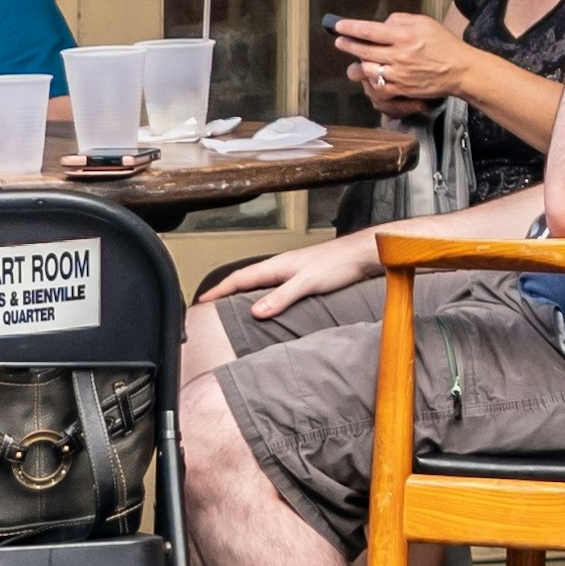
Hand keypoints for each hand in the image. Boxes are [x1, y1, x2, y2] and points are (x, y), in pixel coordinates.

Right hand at [203, 243, 332, 324]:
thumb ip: (281, 296)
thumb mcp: (307, 282)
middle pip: (246, 279)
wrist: (362, 254)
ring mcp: (292, 271)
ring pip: (260, 282)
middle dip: (226, 291)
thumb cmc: (339, 263)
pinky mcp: (304, 276)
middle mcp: (281, 266)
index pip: (239, 278)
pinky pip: (274, 286)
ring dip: (244, 293)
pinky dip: (263, 295)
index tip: (202, 301)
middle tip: (210, 305)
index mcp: (277, 266)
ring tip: (232, 307)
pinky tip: (267, 304)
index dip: (219, 290)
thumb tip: (256, 311)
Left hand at [323, 5, 454, 111]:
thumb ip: (401, 20)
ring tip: (355, 59)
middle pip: (364, 50)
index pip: (370, 30)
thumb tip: (383, 23)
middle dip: (348, 45)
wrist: (461, 70)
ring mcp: (399, 74)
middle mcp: (399, 55)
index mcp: (405, 36)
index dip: (351, 28)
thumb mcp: (425, 22)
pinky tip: (370, 76)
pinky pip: (378, 87)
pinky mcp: (401, 89)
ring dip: (357, 63)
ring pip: (367, 69)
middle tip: (340, 41)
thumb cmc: (445, 45)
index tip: (339, 26)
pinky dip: (370, 81)